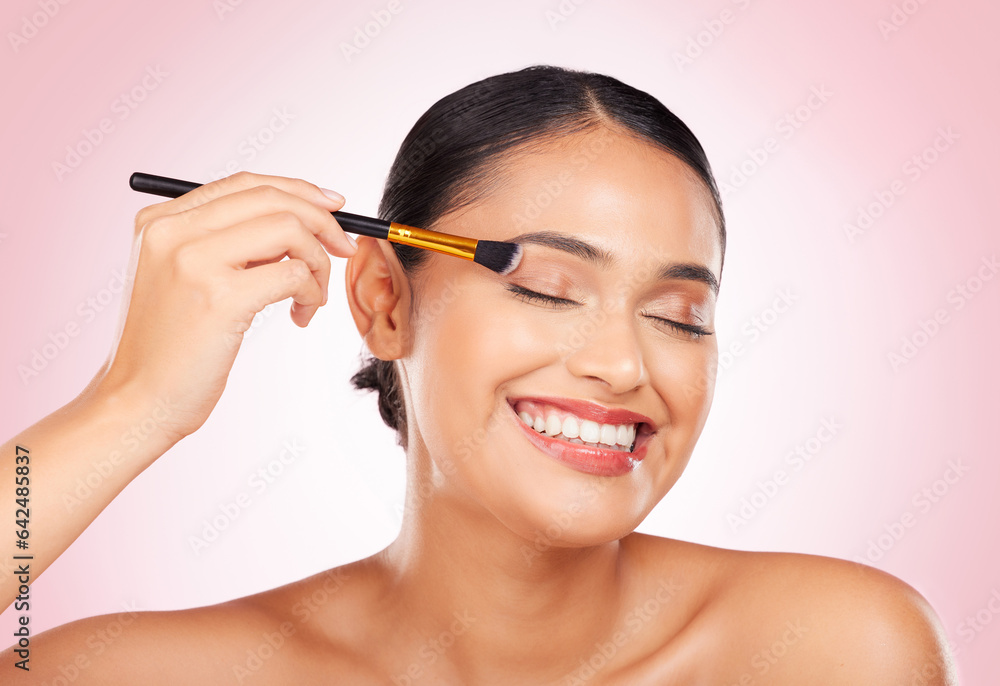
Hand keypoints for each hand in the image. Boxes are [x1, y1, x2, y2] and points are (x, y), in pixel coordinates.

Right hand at [97, 171, 356, 442]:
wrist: (138, 402)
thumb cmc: (170, 348)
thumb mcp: (184, 278)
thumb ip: (226, 243)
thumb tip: (300, 218)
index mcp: (160, 221)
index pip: (245, 184)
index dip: (299, 190)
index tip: (333, 207)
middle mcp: (172, 232)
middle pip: (272, 199)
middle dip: (322, 221)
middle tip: (343, 249)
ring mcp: (194, 262)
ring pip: (290, 230)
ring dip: (318, 263)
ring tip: (313, 295)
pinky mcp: (220, 298)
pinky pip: (293, 274)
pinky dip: (313, 291)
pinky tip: (301, 313)